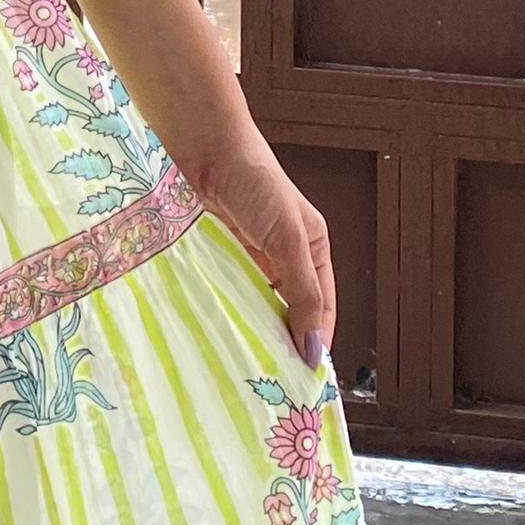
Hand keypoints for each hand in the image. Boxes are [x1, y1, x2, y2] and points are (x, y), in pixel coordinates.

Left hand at [191, 136, 336, 372]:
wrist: (202, 143)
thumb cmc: (254, 179)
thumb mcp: (289, 237)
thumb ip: (303, 293)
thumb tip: (315, 347)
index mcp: (313, 248)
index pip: (322, 308)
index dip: (316, 340)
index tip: (305, 378)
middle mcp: (282, 255)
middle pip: (287, 310)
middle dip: (282, 341)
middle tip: (272, 381)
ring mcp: (247, 256)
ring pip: (254, 305)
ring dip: (250, 329)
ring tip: (245, 365)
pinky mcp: (217, 254)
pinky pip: (224, 292)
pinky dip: (224, 312)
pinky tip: (219, 334)